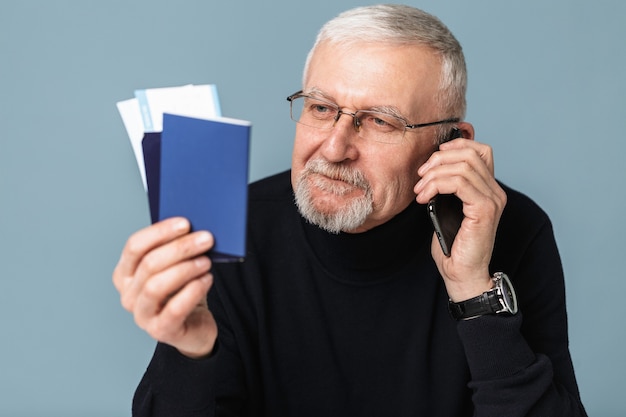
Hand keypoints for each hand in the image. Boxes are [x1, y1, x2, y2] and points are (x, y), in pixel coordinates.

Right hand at [112, 217, 216, 357]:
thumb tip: (194, 227)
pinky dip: (193, 290)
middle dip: (180, 248)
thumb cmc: (182, 290)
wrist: (194, 326)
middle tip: (206, 238)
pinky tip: (207, 279)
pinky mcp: (160, 331)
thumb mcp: (175, 267)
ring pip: (157, 286)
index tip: (185, 223)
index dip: (160, 232)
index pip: (135, 246)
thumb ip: (176, 248)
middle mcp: (128, 294)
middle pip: (149, 264)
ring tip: (206, 261)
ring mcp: (142, 315)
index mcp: (125, 273)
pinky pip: (174, 309)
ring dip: (185, 269)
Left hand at [414, 137, 506, 301]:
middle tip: (420, 176)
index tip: (432, 161)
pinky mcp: (484, 210)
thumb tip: (430, 169)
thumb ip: (448, 188)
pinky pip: (460, 183)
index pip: (480, 150)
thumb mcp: (447, 209)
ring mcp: (492, 200)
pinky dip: (437, 185)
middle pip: (469, 154)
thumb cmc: (454, 246)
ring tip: (420, 191)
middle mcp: (495, 191)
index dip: (455, 146)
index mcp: (488, 189)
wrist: (462, 274)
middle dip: (438, 160)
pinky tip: (425, 197)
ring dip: (434, 175)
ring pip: (462, 167)